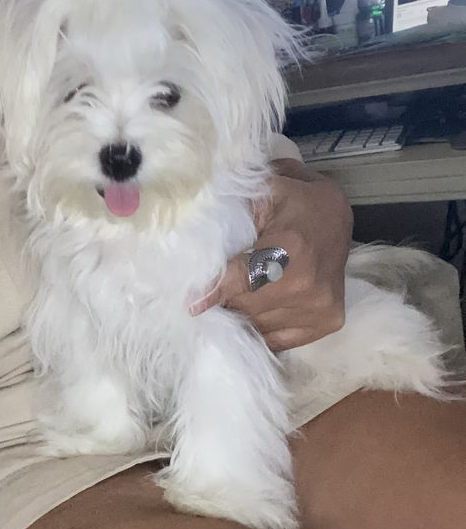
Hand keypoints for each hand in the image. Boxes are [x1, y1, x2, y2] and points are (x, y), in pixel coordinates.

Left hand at [191, 159, 352, 351]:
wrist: (338, 219)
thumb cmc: (297, 202)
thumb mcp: (267, 190)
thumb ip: (234, 204)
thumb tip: (195, 222)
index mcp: (289, 249)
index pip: (241, 279)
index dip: (212, 292)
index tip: (191, 306)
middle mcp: (306, 284)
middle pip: (245, 305)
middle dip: (224, 301)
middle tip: (209, 293)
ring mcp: (319, 307)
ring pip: (259, 325)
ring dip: (241, 315)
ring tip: (231, 301)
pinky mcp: (326, 323)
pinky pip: (279, 339)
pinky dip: (261, 329)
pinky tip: (251, 315)